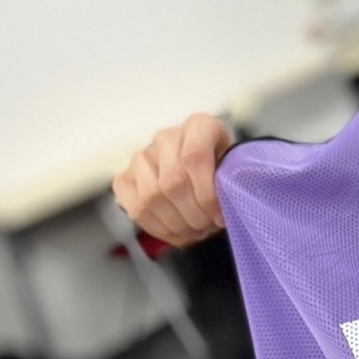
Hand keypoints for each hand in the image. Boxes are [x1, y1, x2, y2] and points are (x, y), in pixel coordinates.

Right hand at [112, 112, 232, 246]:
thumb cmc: (220, 166)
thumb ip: (230, 179)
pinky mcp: (125, 178)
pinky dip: (158, 228)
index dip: (207, 193)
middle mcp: (167, 137)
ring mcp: (142, 156)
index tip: (220, 216)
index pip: (195, 157)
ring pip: (152, 197)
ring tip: (195, 232)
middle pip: (173, 182)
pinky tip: (177, 233)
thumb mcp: (233, 165)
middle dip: (193, 214)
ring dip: (176, 224)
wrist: (200, 165)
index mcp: (198, 125)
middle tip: (207, 228)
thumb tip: (226, 208)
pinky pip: (136, 208)